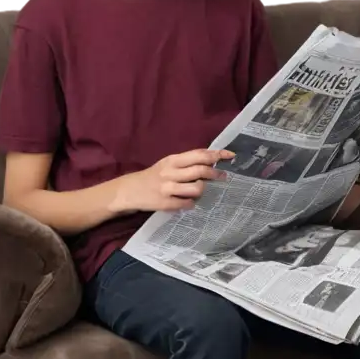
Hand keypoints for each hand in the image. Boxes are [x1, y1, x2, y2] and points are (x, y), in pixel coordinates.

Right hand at [113, 149, 233, 212]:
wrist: (129, 191)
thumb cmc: (153, 176)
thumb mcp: (167, 165)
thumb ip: (186, 163)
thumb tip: (210, 163)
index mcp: (172, 160)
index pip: (198, 154)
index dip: (216, 155)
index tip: (230, 156)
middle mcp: (170, 172)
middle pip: (200, 170)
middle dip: (215, 174)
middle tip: (223, 177)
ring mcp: (168, 188)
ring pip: (196, 188)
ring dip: (202, 190)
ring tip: (200, 191)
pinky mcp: (165, 203)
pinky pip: (187, 204)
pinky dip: (191, 204)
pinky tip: (189, 203)